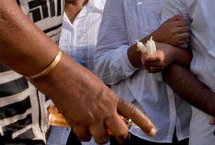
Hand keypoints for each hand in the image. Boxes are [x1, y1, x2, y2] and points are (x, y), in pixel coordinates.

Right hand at [30, 53, 154, 142]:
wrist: (60, 75)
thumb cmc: (78, 76)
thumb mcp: (99, 87)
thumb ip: (106, 101)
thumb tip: (108, 117)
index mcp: (112, 98)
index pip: (132, 112)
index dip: (144, 123)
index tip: (153, 132)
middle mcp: (105, 109)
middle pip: (120, 133)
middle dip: (120, 138)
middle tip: (117, 138)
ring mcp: (92, 118)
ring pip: (102, 139)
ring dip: (98, 136)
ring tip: (92, 128)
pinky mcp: (78, 123)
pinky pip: (85, 138)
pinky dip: (83, 135)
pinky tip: (79, 125)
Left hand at [141, 43, 190, 72]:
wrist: (174, 54)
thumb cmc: (166, 48)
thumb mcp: (158, 45)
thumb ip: (149, 45)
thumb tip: (141, 47)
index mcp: (158, 56)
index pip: (147, 59)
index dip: (144, 57)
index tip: (144, 54)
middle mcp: (160, 63)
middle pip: (147, 64)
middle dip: (144, 61)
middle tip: (143, 58)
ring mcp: (161, 66)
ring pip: (149, 69)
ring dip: (146, 65)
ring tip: (145, 61)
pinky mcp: (161, 69)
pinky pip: (152, 71)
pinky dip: (149, 69)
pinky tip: (148, 65)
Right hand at [150, 15, 189, 46]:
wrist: (157, 38)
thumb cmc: (163, 29)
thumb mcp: (168, 21)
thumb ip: (176, 17)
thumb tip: (185, 18)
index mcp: (172, 24)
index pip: (184, 22)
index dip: (184, 23)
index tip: (182, 24)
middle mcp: (174, 30)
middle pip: (187, 28)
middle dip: (186, 28)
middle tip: (183, 29)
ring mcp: (175, 37)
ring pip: (187, 34)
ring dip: (186, 34)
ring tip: (183, 34)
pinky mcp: (175, 43)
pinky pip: (184, 41)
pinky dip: (184, 39)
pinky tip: (180, 38)